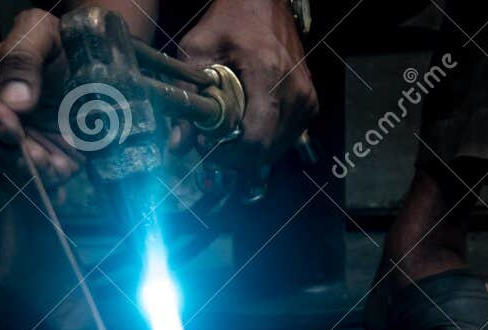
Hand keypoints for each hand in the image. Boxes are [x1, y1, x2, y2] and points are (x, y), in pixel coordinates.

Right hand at [0, 8, 81, 182]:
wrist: (98, 68)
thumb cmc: (60, 43)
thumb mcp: (41, 34)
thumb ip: (23, 58)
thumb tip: (14, 101)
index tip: (11, 127)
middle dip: (7, 156)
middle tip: (36, 158)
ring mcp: (12, 145)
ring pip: (6, 171)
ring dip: (28, 176)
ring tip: (55, 168)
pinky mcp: (39, 163)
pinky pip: (36, 185)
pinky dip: (48, 190)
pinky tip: (61, 191)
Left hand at [173, 0, 317, 167]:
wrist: (264, 3)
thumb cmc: (229, 21)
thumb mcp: (197, 49)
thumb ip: (186, 95)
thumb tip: (177, 145)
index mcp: (269, 76)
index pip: (255, 140)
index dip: (228, 155)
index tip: (207, 145)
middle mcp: (295, 92)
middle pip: (266, 151)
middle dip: (236, 157)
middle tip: (213, 143)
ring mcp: (307, 100)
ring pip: (277, 150)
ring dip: (250, 151)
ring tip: (229, 133)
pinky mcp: (310, 104)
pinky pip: (287, 138)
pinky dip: (266, 140)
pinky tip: (248, 125)